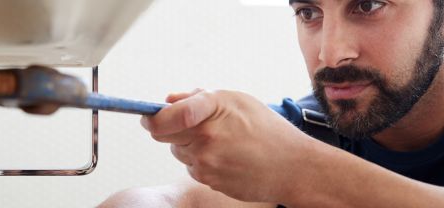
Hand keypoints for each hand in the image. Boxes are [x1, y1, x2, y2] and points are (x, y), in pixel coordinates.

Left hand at [141, 89, 315, 202]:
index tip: (150, 115)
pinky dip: (201, 160)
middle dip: (171, 127)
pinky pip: (192, 167)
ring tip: (221, 140)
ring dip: (189, 144)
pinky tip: (226, 156)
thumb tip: (168, 100)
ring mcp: (205, 163)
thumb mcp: (237, 100)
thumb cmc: (269, 130)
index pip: (164, 116)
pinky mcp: (208, 181)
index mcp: (211, 111)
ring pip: (178, 151)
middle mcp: (205, 139)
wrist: (294, 167)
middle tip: (195, 123)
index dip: (152, 116)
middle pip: (163, 134)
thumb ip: (197, 98)